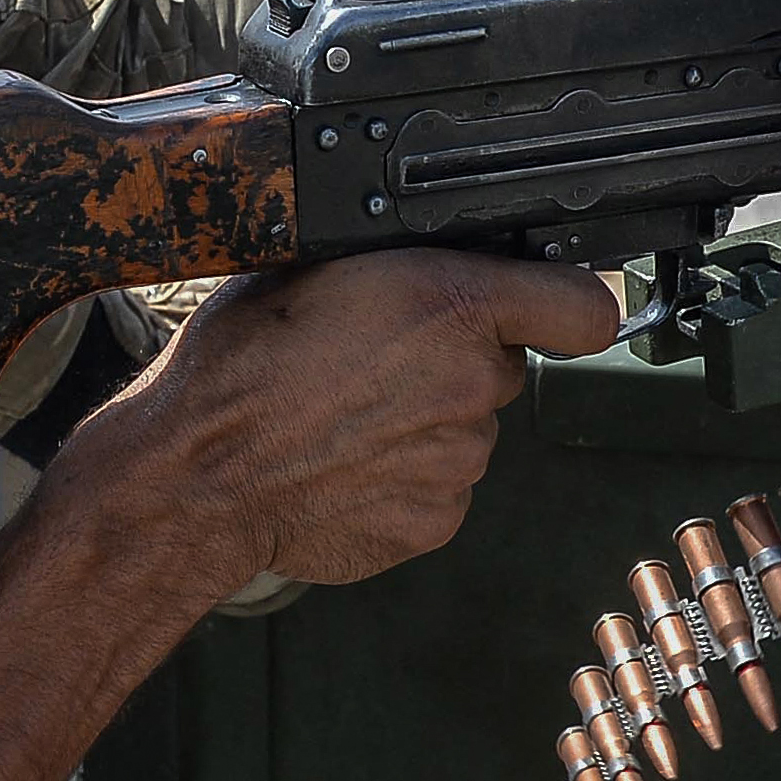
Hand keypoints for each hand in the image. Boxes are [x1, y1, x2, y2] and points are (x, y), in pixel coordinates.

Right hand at [75, 251, 629, 591]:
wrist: (198, 473)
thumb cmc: (240, 361)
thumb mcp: (317, 265)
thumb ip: (404, 265)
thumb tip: (441, 260)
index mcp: (455, 304)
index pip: (583, 308)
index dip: (563, 307)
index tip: (545, 312)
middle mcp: (473, 385)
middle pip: (501, 367)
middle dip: (455, 363)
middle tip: (374, 364)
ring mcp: (459, 461)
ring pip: (465, 431)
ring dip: (422, 423)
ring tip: (340, 417)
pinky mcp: (434, 521)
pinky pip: (438, 488)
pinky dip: (400, 479)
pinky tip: (340, 464)